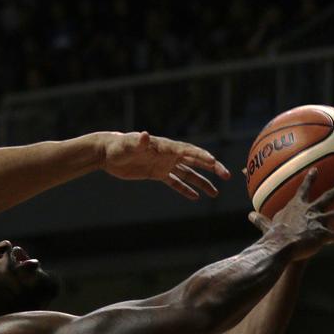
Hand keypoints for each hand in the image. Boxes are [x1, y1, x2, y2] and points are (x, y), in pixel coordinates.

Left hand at [101, 131, 231, 199]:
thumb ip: (139, 142)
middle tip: (227, 176)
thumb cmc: (118, 146)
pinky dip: (184, 189)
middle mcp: (168, 155)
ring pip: (188, 174)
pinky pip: (174, 182)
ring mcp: (163, 164)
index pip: (189, 151)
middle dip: (211, 168)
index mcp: (166, 147)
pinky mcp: (156, 173)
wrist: (107, 153)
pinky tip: (195, 197)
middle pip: (195, 161)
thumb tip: (145, 135)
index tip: (215, 164)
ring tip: (215, 193)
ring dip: (201, 182)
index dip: (203, 157)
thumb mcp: (128, 144)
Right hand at [250, 169, 333, 260]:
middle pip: (328, 196)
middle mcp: (311, 211)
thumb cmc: (272, 236)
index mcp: (297, 206)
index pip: (304, 189)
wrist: (281, 246)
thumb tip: (250, 215)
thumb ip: (260, 220)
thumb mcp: (265, 225)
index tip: (315, 170)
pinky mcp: (325, 236)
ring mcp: (319, 222)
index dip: (310, 179)